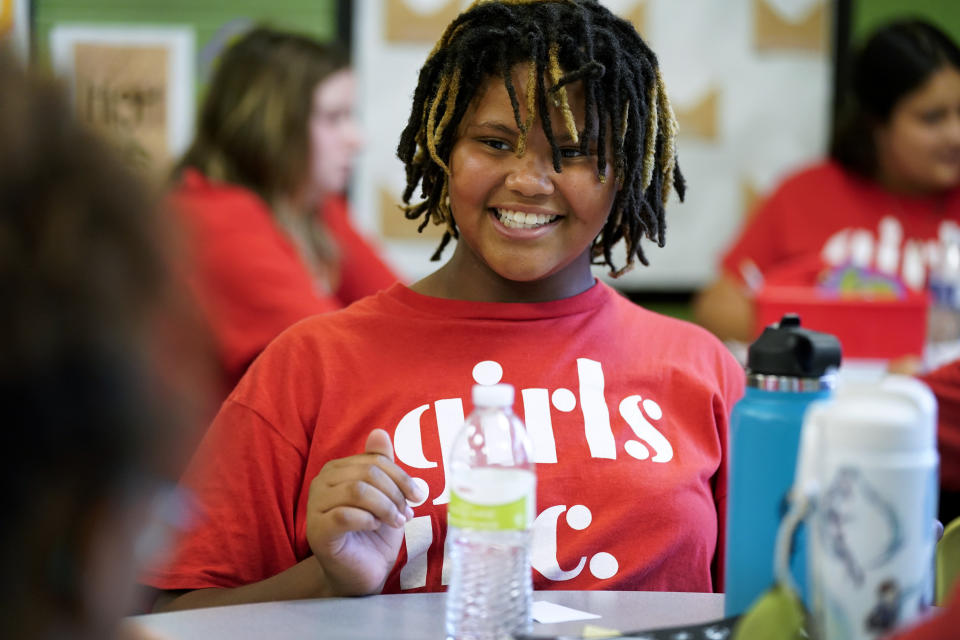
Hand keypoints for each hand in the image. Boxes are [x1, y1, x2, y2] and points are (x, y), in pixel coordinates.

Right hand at [305, 429, 424, 595]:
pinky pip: (345, 515)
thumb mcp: (386, 495)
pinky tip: (375, 527)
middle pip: (367, 473)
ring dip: (385, 507)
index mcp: (337, 470)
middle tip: (406, 514)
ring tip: (395, 522)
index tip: (416, 497)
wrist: (362, 572)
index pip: (374, 460)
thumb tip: (379, 432)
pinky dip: (368, 520)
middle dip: (394, 493)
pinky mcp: (317, 531)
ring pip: (358, 491)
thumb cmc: (374, 532)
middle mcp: (322, 483)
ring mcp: (315, 507)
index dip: (401, 477)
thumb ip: (382, 465)